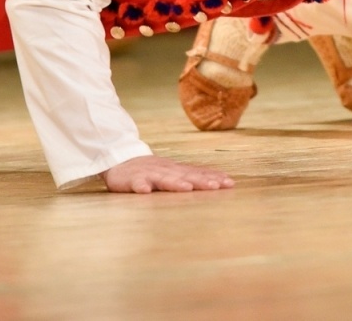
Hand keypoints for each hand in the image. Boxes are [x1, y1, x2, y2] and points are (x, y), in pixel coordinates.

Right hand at [100, 156, 234, 193]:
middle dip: (201, 180)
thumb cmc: (151, 170)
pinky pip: (136, 183)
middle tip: (216, 186)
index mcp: (176, 170)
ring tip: (187, 188)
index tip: (230, 183)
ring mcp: (149, 174)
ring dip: (175, 183)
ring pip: (163, 178)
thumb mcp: (173, 172)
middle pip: (185, 175)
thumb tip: (218, 181)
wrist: (120, 161)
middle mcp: (166, 170)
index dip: (213, 177)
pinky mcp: (132, 179)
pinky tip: (145, 191)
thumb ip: (191, 176)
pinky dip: (141, 186)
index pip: (198, 173)